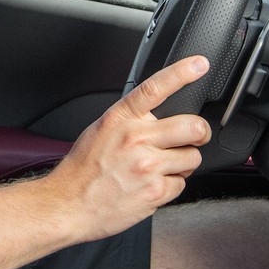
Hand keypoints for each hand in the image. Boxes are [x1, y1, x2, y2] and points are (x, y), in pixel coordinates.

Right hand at [45, 56, 213, 241]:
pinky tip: (152, 186)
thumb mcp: (100, 130)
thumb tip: (157, 115)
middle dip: (200, 133)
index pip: (156, 87)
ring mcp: (147, 166)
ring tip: (161, 168)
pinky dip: (171, 186)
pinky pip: (181, 184)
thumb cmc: (83, 169)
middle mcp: (136, 139)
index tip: (199, 64)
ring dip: (183, 164)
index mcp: (121, 119)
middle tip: (194, 138)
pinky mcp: (154, 191)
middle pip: (193, 126)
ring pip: (192, 158)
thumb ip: (130, 120)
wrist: (68, 204)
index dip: (182, 73)